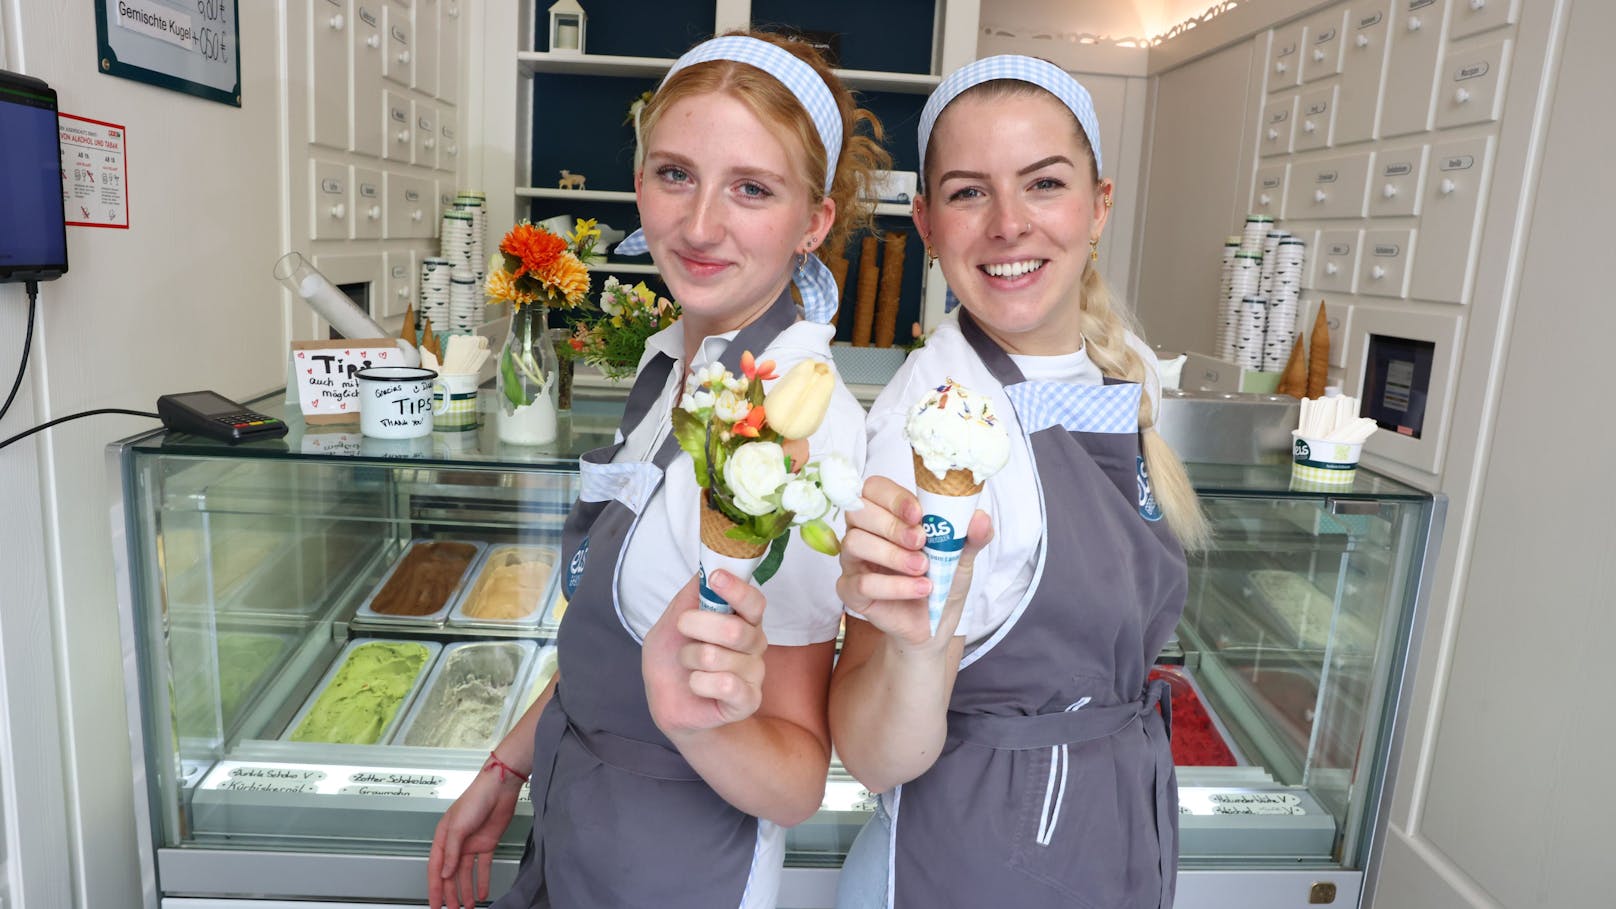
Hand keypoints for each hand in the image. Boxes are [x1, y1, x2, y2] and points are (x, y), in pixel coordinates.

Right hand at [427, 767, 523, 908]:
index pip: (436, 869)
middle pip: (451, 874)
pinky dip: (482, 881)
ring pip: (466, 873)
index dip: (435, 888)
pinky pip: (483, 867)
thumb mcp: (458, 827)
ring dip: (466, 890)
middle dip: (451, 894)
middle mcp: (456, 843)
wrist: (499, 788)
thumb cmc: (475, 799)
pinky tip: (482, 893)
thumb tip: (446, 874)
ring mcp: (472, 844)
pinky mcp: (487, 844)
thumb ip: (451, 853)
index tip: (435, 904)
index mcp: (443, 838)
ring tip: (467, 906)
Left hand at [643, 571, 769, 736]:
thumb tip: (708, 568)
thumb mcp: (669, 622)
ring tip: (688, 665)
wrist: (668, 702)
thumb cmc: (672, 659)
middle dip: (696, 626)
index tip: (715, 577)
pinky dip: (699, 683)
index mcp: (741, 619)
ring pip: (717, 657)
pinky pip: (726, 685)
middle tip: (682, 630)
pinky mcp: (749, 700)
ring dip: (689, 659)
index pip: (753, 601)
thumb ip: (690, 597)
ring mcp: (754, 672)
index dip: (737, 589)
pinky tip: (696, 685)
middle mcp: (754, 643)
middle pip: (734, 629)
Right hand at [837, 475, 993, 647]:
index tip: (919, 513)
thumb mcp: (962, 556)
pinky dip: (894, 586)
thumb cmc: (942, 581)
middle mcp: (864, 532)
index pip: (874, 488)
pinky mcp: (850, 590)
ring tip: (923, 569)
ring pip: (854, 542)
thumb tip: (980, 518)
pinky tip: (920, 589)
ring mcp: (853, 561)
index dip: (893, 496)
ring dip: (892, 555)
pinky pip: (861, 582)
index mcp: (886, 513)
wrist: (936, 624)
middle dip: (892, 525)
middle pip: (859, 511)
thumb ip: (971, 536)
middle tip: (921, 541)